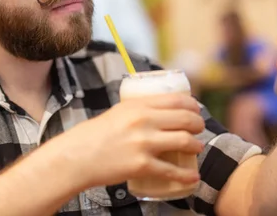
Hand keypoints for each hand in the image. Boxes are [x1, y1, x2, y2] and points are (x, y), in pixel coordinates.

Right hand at [53, 93, 204, 188]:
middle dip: (198, 124)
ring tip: (196, 148)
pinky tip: (193, 177)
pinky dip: (186, 175)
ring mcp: (144, 143)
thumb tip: (159, 112)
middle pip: (185, 119)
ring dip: (196, 146)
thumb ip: (138, 110)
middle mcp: (143, 121)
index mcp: (137, 105)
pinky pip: (172, 171)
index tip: (196, 110)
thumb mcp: (117, 112)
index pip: (176, 100)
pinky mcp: (142, 165)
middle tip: (199, 129)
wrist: (77, 156)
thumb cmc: (94, 135)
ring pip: (184, 141)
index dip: (192, 105)